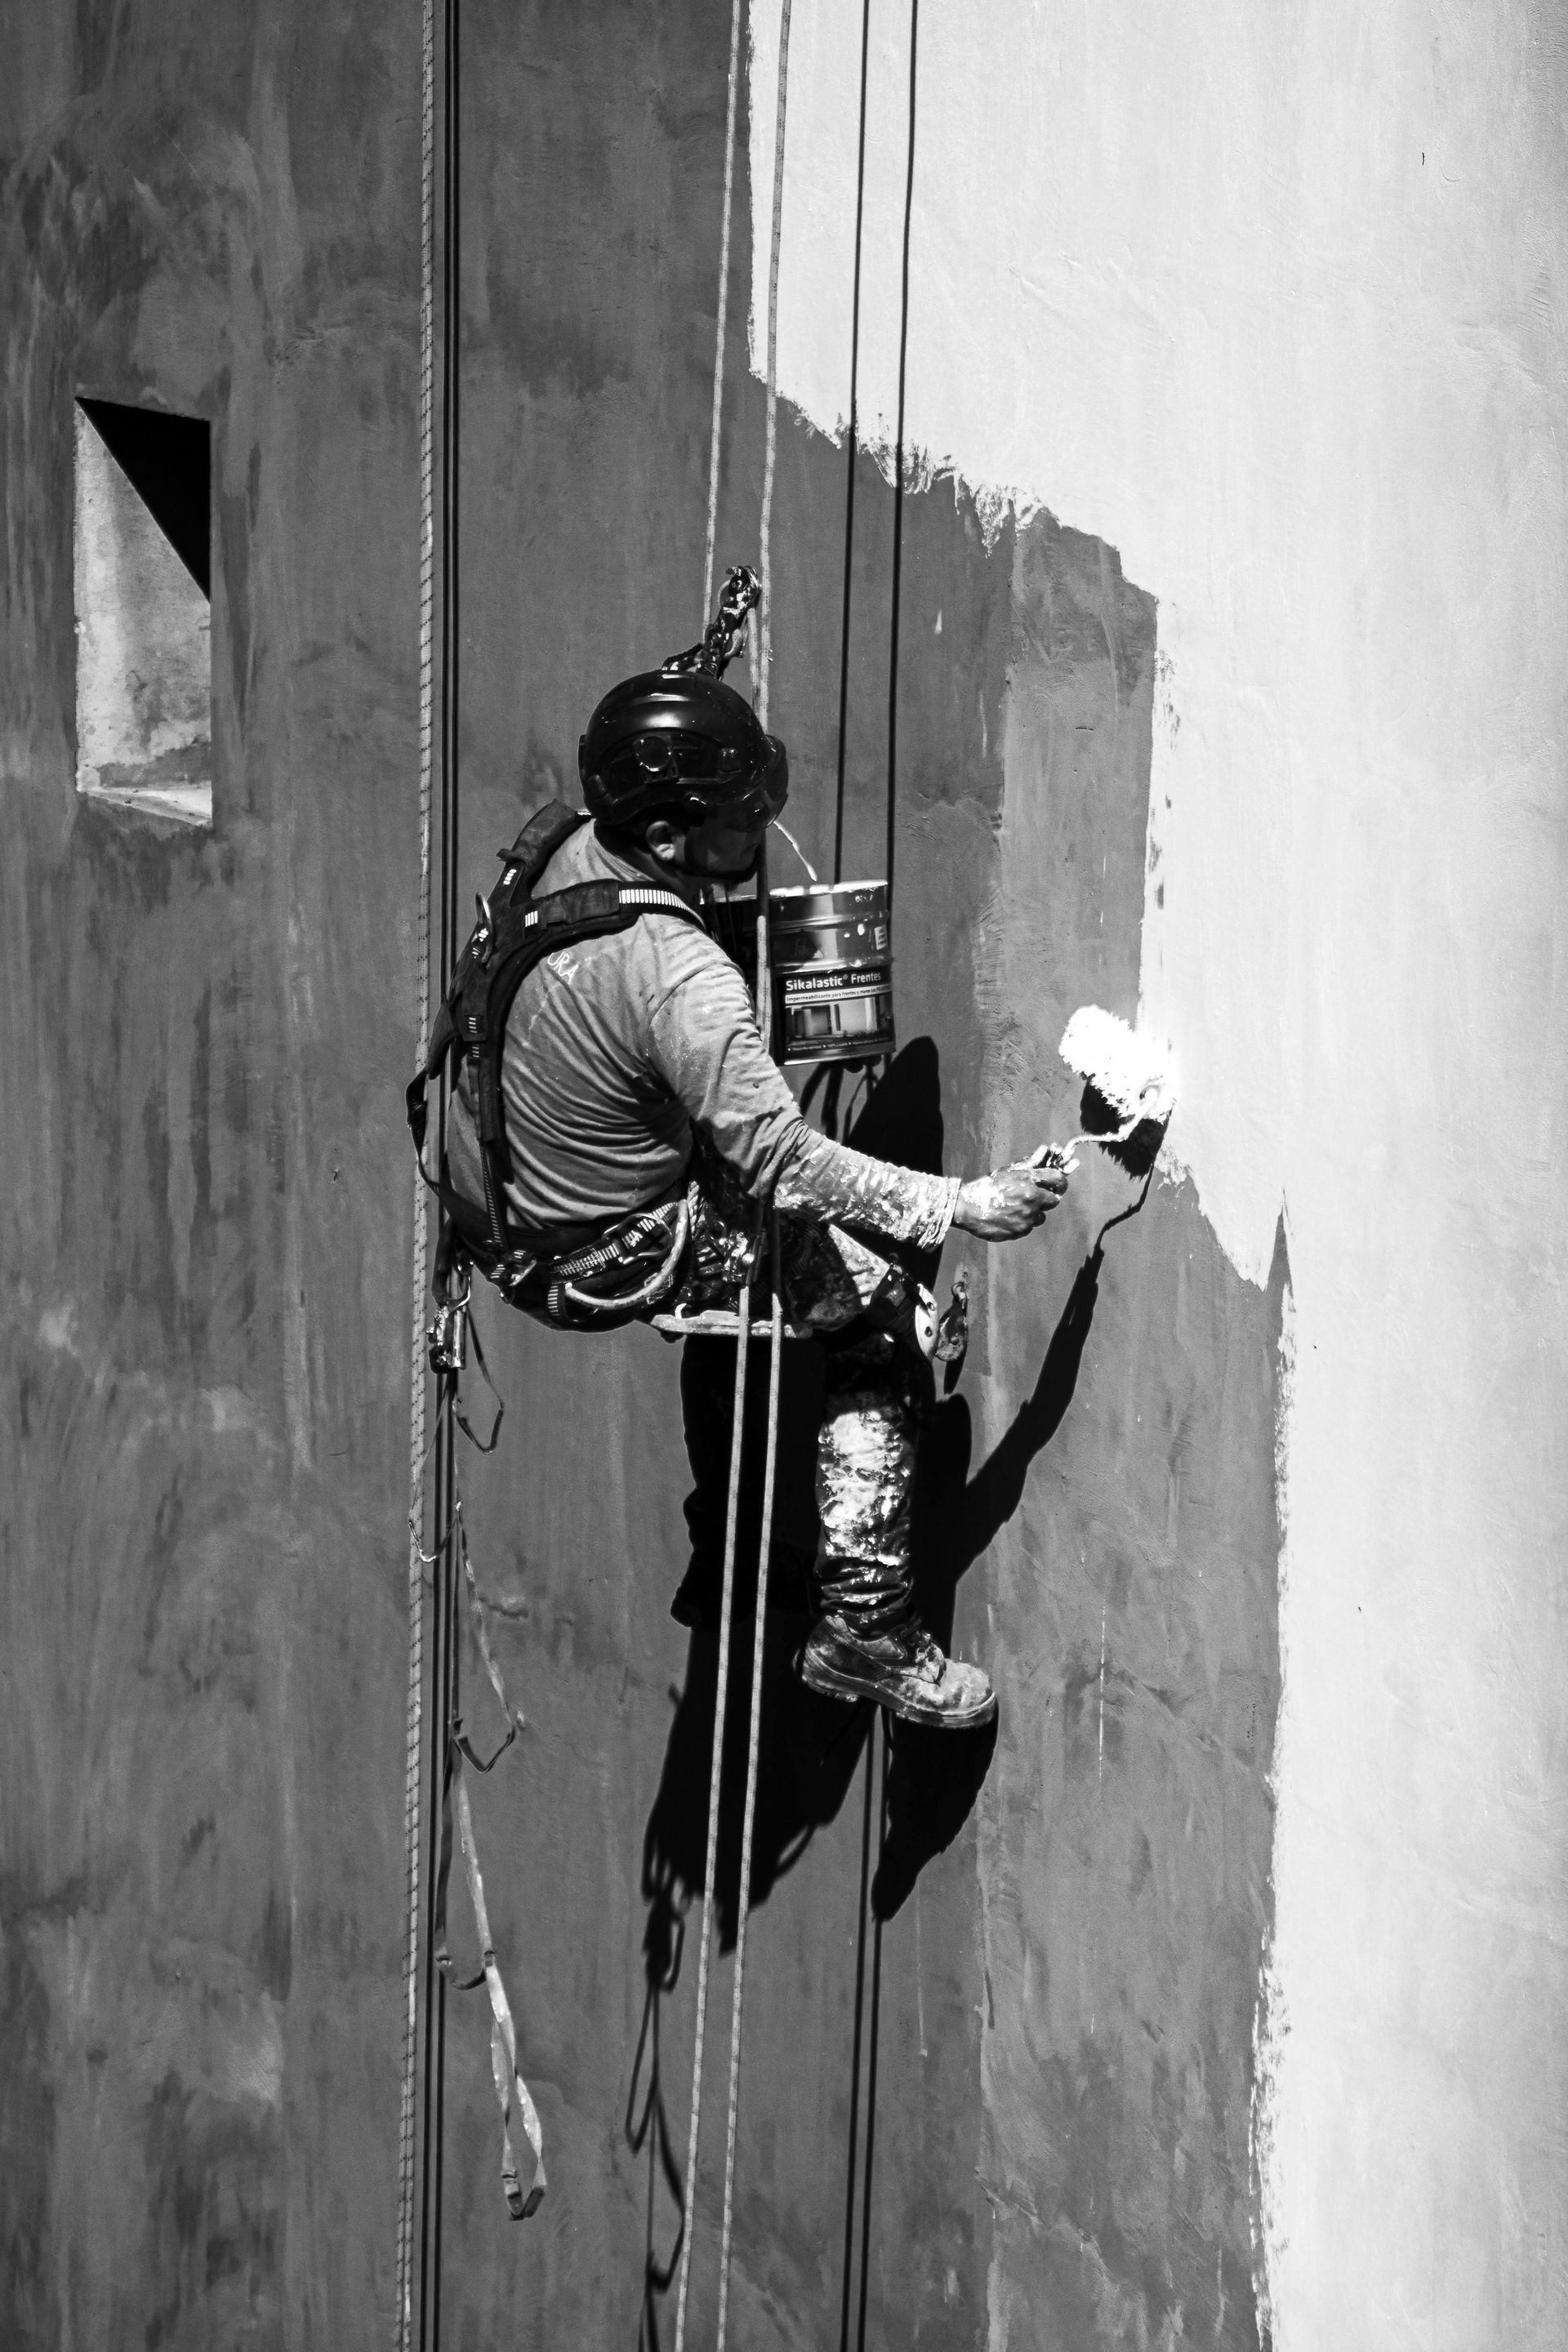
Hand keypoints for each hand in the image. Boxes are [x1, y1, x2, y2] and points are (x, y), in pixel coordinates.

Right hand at [953, 1160, 1067, 1239]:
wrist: (968, 1209)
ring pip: (1042, 1216)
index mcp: (1029, 1181)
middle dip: (1047, 1199)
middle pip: (1054, 1200)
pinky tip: (1009, 1217)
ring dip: (1034, 1213)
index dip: (1060, 1182)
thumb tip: (1044, 1149)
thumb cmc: (988, 1187)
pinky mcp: (1021, 1230)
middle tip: (1035, 1197)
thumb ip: (1029, 1162)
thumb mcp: (1008, 1172)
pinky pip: (1030, 1227)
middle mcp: (1032, 1199)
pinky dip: (1023, 1223)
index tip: (1057, 1185)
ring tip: (1017, 1208)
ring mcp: (1027, 1216)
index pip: (1058, 1179)